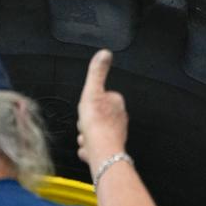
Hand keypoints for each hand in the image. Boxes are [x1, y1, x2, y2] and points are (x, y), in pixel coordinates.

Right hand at [77, 49, 127, 166]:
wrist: (102, 152)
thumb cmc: (96, 124)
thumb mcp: (92, 92)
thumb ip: (97, 72)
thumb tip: (105, 53)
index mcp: (117, 103)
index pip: (98, 98)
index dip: (88, 104)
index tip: (87, 109)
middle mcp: (120, 119)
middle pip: (94, 116)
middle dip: (86, 122)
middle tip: (87, 125)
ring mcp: (116, 134)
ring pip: (93, 132)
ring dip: (86, 136)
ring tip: (88, 138)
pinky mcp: (111, 148)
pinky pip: (94, 147)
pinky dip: (89, 149)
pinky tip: (89, 149)